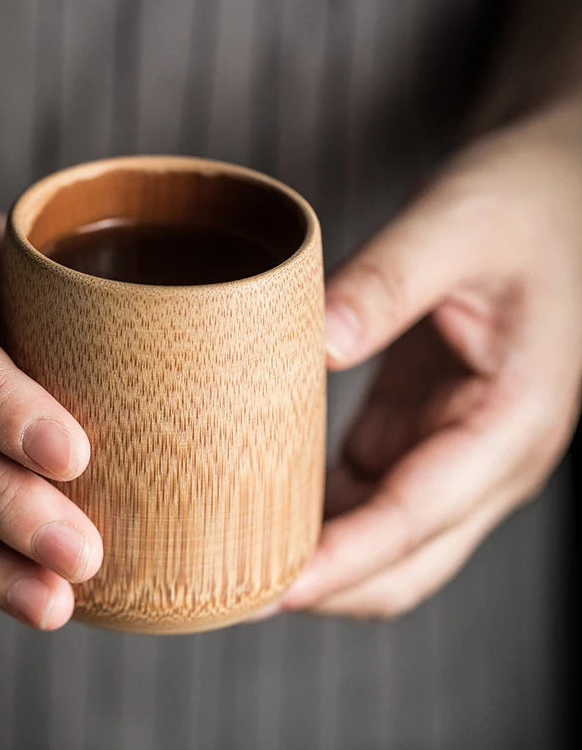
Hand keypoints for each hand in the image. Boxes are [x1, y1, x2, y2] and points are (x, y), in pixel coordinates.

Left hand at [272, 97, 581, 619]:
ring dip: (320, 559)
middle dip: (326, 586)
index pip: (417, 517)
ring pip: (388, 540)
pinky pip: (372, 495)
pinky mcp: (425, 428)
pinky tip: (267, 504)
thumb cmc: (517, 201)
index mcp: (512, 417)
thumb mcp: (454, 226)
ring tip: (236, 558)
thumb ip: (386, 285)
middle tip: (231, 590)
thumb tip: (313, 343)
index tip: (270, 590)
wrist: (547, 190)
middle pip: (407, 559)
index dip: (342, 562)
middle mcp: (491, 452)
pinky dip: (324, 515)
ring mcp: (457, 446)